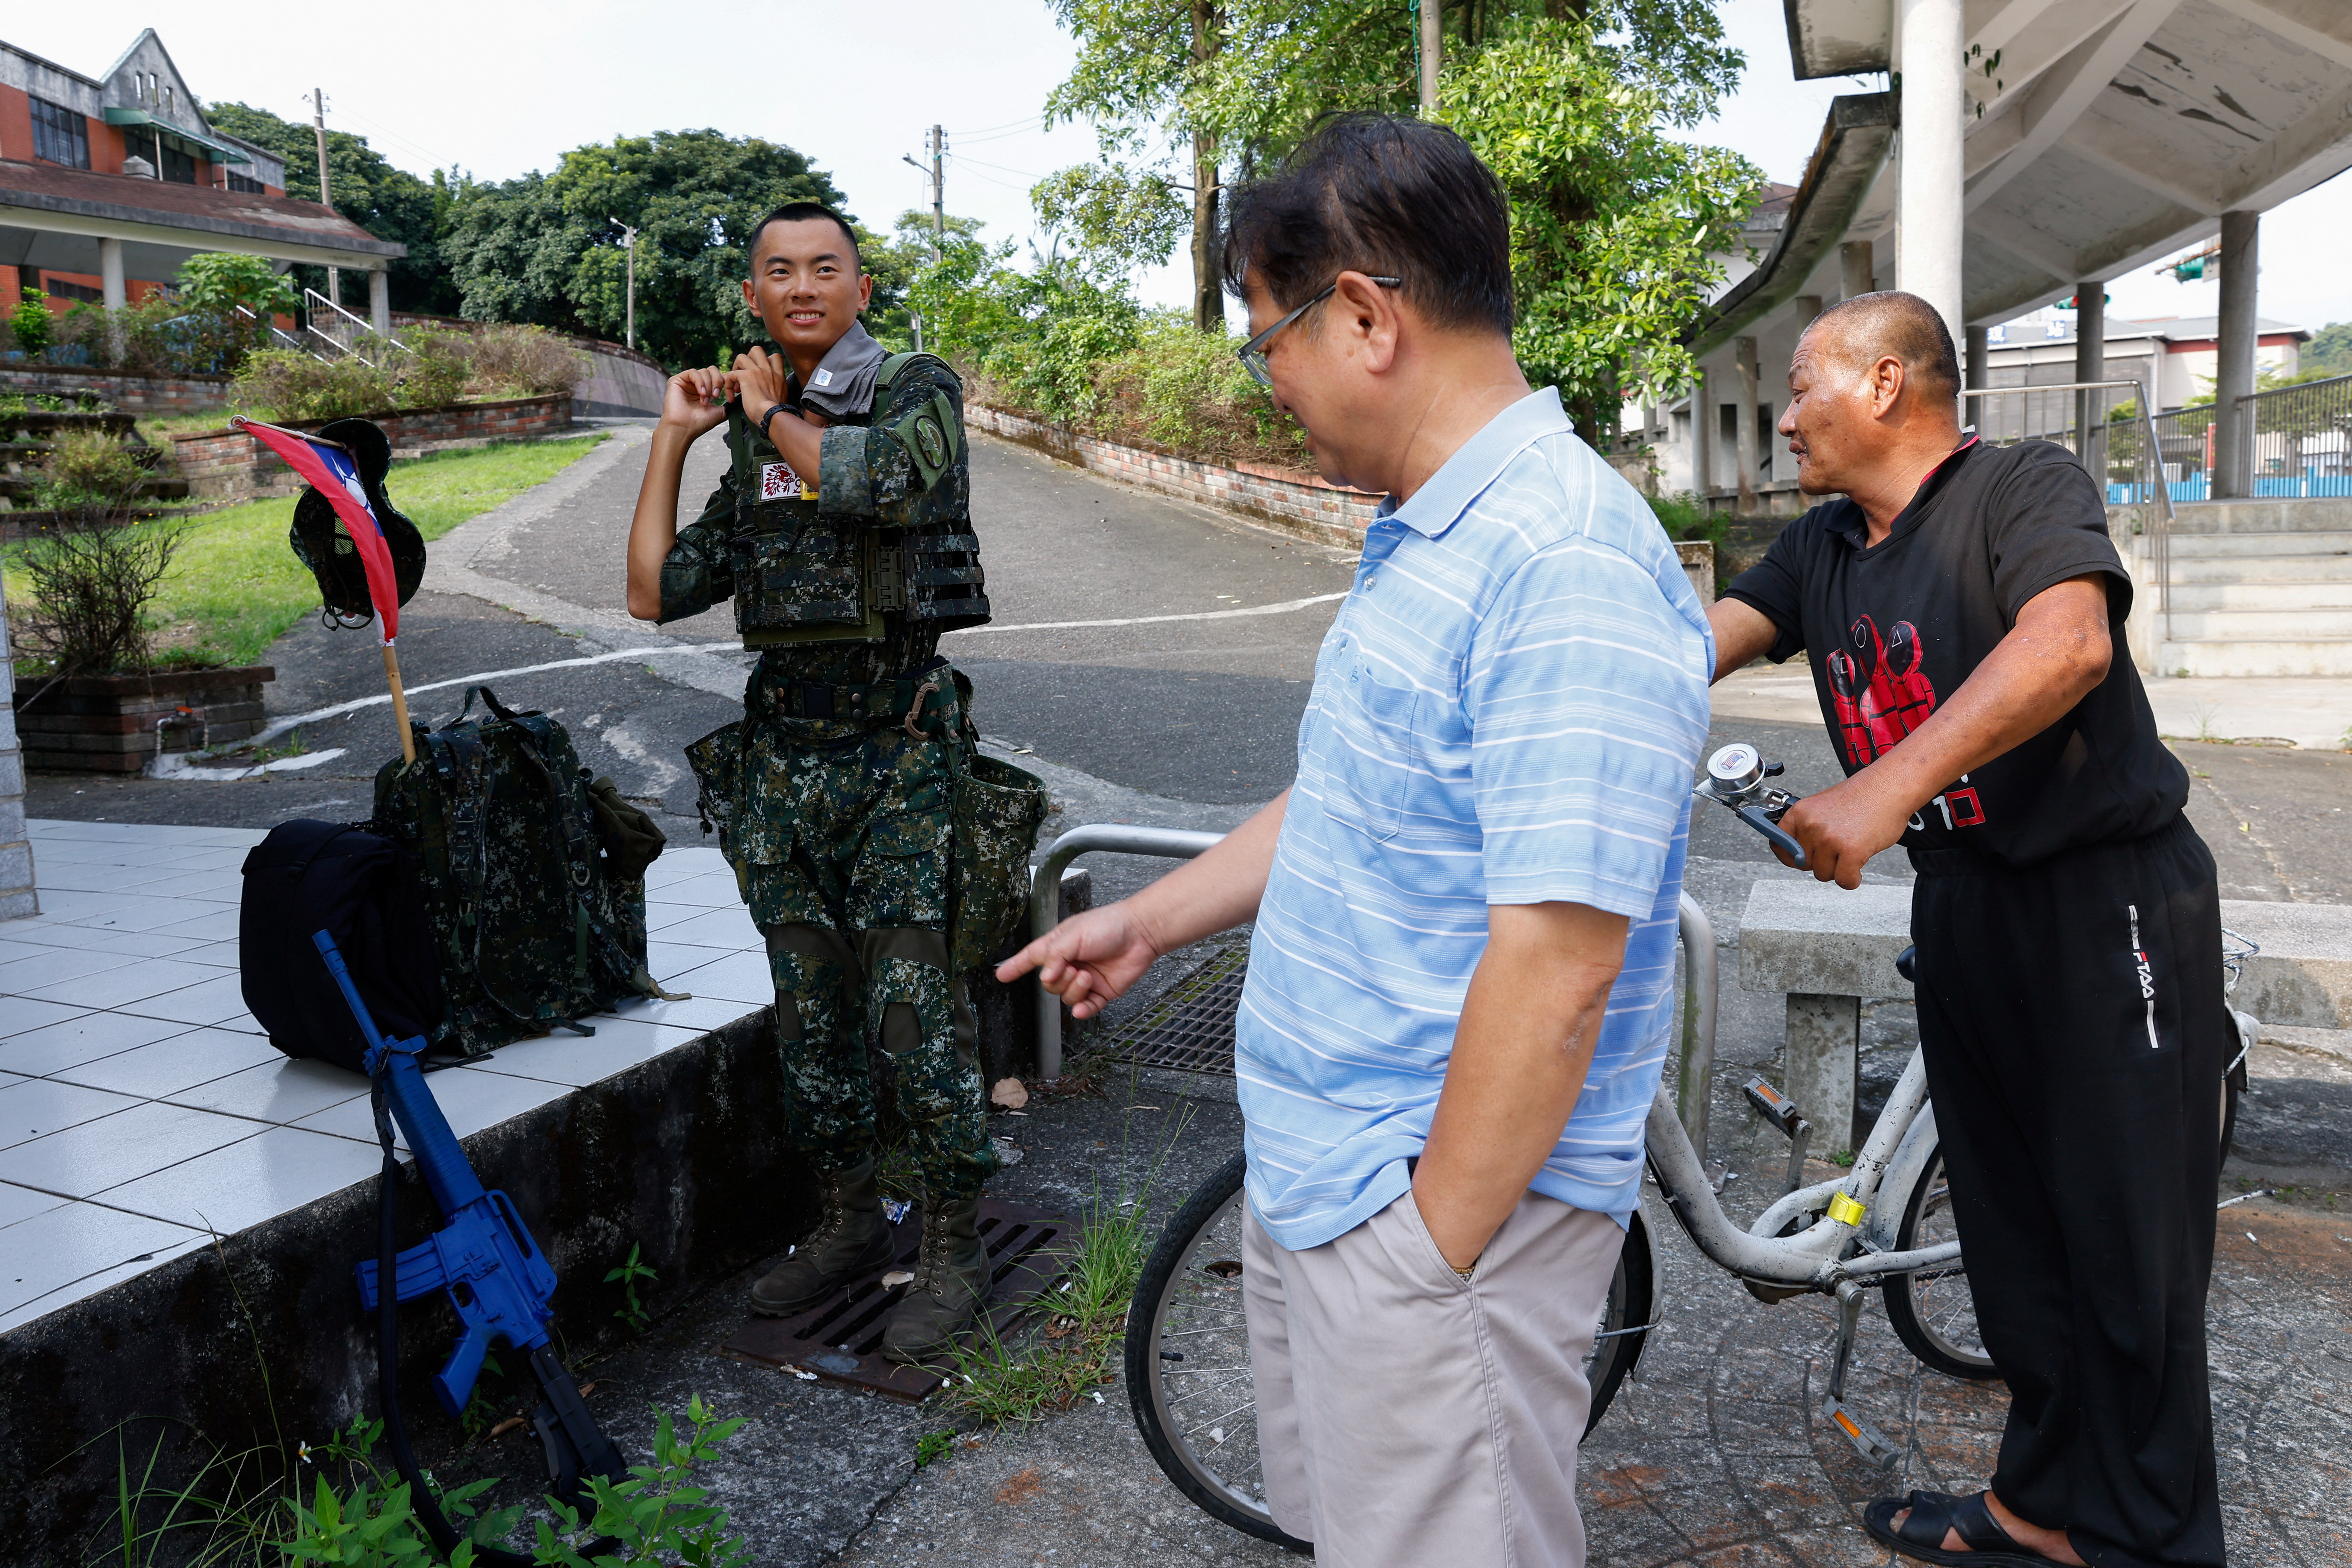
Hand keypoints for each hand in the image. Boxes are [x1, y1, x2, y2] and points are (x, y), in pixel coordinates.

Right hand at [658, 367, 730, 438]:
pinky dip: (700, 382)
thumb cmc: (699, 423)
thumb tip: (740, 397)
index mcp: (706, 390)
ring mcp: (686, 382)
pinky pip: (693, 372)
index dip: (725, 381)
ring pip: (704, 371)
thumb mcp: (720, 412)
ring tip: (705, 400)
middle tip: (716, 396)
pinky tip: (701, 394)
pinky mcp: (676, 380)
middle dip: (718, 382)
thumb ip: (729, 403)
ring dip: (708, 386)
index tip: (729, 394)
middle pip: (712, 370)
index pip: (718, 376)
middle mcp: (696, 384)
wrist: (684, 429)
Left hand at [732, 347, 790, 425]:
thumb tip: (773, 391)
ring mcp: (757, 371)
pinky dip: (728, 385)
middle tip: (745, 374)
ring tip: (737, 384)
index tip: (759, 375)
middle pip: (756, 350)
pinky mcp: (746, 376)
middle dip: (747, 360)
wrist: (772, 416)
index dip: (763, 362)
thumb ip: (777, 389)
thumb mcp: (782, 397)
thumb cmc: (776, 412)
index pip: (774, 357)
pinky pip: (731, 374)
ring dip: (736, 369)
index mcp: (778, 375)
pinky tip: (731, 397)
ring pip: (740, 357)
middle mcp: (768, 370)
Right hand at [994, 902, 1164, 1018]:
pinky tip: (1082, 1008)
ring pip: (1066, 997)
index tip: (1001, 975)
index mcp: (1059, 946)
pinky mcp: (1102, 992)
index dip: (1015, 966)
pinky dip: (1082, 1010)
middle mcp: (1070, 964)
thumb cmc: (1108, 925)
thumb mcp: (1074, 934)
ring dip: (1073, 990)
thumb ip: (1055, 955)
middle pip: (1049, 984)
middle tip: (1073, 968)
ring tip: (1087, 976)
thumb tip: (1045, 978)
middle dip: (1058, 980)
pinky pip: (1086, 1008)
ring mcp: (1086, 980)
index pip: (1031, 958)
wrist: (1141, 933)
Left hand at [1777, 767, 1918, 888]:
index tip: (1797, 859)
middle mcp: (1811, 826)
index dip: (1789, 856)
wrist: (1889, 787)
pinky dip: (1852, 879)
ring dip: (1838, 869)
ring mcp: (1830, 840)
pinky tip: (1857, 869)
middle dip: (1820, 861)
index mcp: (1801, 813)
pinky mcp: (1850, 852)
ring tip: (1851, 851)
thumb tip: (1795, 853)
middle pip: (1804, 864)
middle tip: (1837, 848)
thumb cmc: (1861, 796)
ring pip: (1823, 874)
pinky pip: (1844, 880)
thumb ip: (1807, 827)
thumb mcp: (1822, 806)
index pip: (1778, 844)